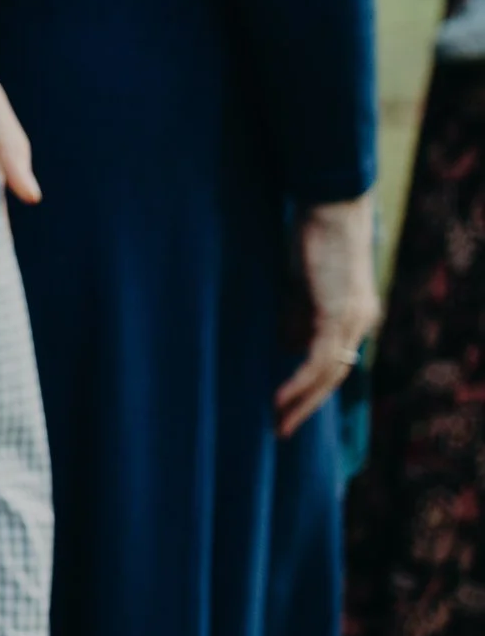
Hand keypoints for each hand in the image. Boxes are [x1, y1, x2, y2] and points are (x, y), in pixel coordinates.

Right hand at [275, 193, 381, 437]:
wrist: (331, 206)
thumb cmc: (312, 233)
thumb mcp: (300, 281)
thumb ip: (296, 313)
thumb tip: (286, 345)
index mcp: (354, 314)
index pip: (332, 359)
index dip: (310, 385)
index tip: (285, 403)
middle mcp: (360, 323)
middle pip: (335, 375)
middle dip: (306, 405)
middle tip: (280, 428)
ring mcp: (353, 321)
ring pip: (328, 374)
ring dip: (300, 401)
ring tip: (275, 421)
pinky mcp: (338, 316)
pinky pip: (318, 361)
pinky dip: (299, 382)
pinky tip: (280, 398)